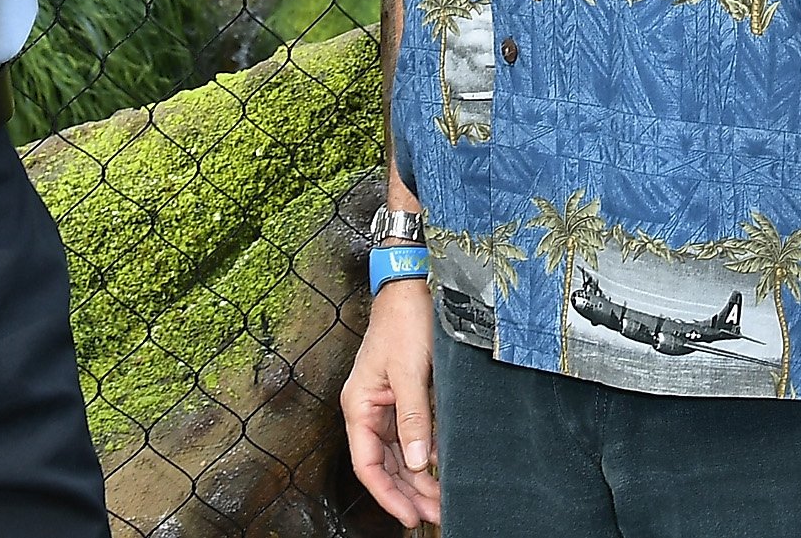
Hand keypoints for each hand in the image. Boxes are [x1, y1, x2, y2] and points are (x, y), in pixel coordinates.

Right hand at [340, 278, 440, 528]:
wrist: (414, 286)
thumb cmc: (404, 322)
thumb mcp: (410, 373)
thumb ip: (414, 419)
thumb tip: (417, 464)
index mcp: (359, 406)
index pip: (368, 465)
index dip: (387, 495)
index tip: (409, 516)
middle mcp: (369, 409)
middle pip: (385, 465)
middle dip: (408, 492)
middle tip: (434, 514)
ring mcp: (386, 404)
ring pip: (399, 454)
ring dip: (418, 477)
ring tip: (441, 499)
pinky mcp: (404, 396)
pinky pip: (411, 435)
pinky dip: (424, 453)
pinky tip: (440, 465)